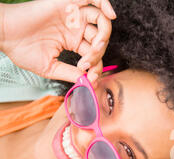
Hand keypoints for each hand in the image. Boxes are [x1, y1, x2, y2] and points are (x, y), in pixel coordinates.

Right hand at [0, 0, 115, 83]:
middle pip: (100, 39)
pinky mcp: (69, 4)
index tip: (91, 78)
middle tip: (86, 64)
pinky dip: (105, 4)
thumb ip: (71, 73)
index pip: (94, 54)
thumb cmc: (22, 49)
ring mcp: (74, 15)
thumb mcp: (51, 67)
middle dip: (98, 55)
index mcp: (73, 41)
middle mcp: (76, 28)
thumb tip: (90, 81)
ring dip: (104, 36)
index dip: (97, 67)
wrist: (4, 34)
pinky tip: (110, 16)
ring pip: (101, 21)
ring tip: (94, 48)